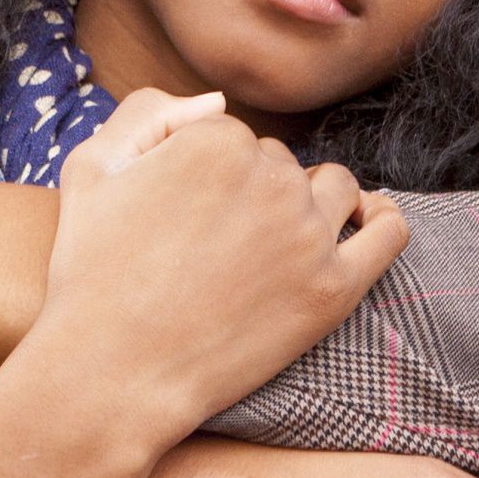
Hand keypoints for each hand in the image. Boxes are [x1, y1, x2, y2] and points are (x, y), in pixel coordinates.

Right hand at [37, 94, 406, 439]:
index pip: (235, 139)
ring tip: (271, 246)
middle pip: (281, 165)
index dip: (208, 178)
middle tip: (214, 249)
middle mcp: (270, 176)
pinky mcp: (335, 288)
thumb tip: (216, 102)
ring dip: (309, 206)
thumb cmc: (91, 274)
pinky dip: (380, 219)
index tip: (184, 218)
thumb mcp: (90, 169)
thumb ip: (149, 113)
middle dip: (255, 195)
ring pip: (334, 189)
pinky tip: (364, 223)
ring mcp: (308, 233)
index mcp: (215, 139)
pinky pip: (388, 232)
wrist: (112, 375)